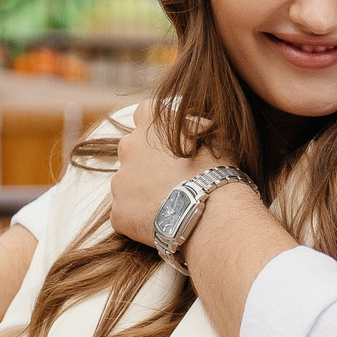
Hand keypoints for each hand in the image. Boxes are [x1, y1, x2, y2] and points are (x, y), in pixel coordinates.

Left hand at [111, 100, 230, 246]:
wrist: (211, 212)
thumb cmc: (218, 170)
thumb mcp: (214, 133)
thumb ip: (193, 125)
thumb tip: (189, 126)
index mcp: (150, 123)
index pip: (144, 113)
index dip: (156, 128)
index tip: (168, 142)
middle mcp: (128, 147)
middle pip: (131, 150)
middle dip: (146, 162)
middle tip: (170, 178)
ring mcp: (120, 181)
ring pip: (126, 184)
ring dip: (142, 191)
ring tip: (169, 205)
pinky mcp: (118, 212)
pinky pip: (125, 214)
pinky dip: (139, 219)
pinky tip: (161, 223)